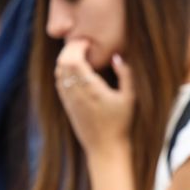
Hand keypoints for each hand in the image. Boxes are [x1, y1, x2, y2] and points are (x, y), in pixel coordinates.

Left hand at [54, 39, 133, 153]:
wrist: (105, 147)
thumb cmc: (122, 123)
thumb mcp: (130, 98)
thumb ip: (126, 75)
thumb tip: (117, 56)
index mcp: (92, 89)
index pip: (74, 61)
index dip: (77, 47)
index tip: (88, 41)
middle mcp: (76, 94)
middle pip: (63, 63)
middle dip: (69, 49)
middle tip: (81, 43)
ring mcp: (69, 100)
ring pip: (58, 72)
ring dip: (65, 59)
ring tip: (78, 53)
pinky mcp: (67, 105)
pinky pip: (59, 82)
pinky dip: (63, 71)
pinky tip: (74, 69)